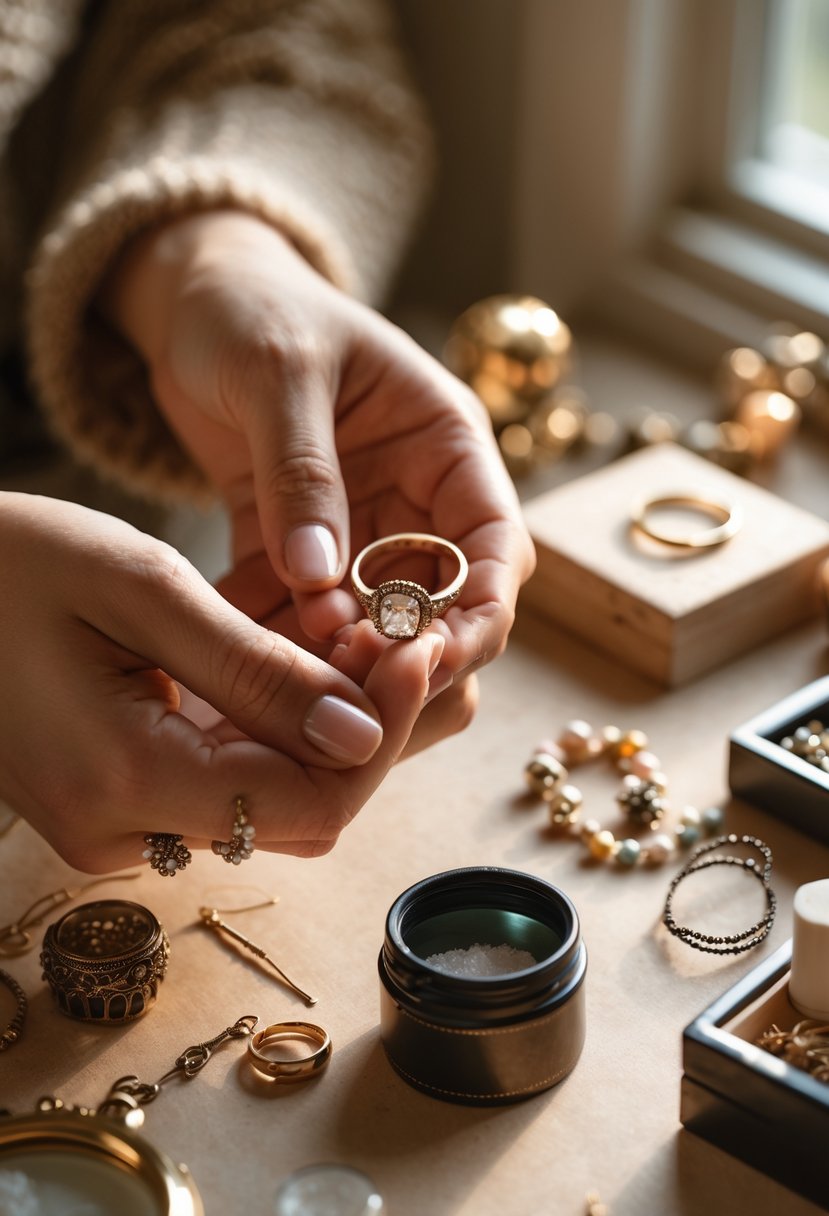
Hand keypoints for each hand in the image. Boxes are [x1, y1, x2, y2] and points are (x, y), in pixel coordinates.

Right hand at [0, 493, 443, 870]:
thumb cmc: (7, 564)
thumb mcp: (141, 591)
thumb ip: (255, 673)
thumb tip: (362, 733)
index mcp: (124, 781)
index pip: (312, 803)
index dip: (383, 734)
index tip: (420, 648)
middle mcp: (122, 832)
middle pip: (299, 812)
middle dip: (364, 730)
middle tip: (399, 636)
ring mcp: (114, 824)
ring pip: (268, 800)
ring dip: (323, 728)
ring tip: (357, 637)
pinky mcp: (114, 799)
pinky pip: (223, 782)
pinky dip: (273, 730)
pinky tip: (296, 661)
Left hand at [102, 211, 534, 748]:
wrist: (191, 302)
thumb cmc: (253, 309)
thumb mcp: (281, 371)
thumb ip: (302, 472)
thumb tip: (320, 577)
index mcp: (445, 444)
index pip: (493, 544)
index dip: (478, 612)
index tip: (432, 660)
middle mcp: (414, 496)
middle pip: (440, 603)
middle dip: (403, 653)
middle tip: (347, 686)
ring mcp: (357, 528)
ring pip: (370, 623)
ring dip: (335, 658)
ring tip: (283, 681)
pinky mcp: (296, 550)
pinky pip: (295, 612)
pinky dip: (271, 638)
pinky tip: (229, 655)